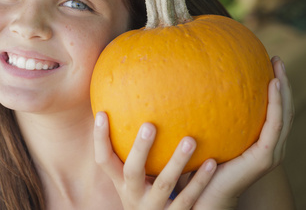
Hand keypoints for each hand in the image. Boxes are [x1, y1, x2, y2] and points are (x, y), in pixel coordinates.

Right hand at [94, 114, 216, 208]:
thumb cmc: (147, 195)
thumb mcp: (134, 181)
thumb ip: (134, 155)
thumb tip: (128, 111)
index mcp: (121, 183)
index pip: (104, 160)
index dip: (100, 139)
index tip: (102, 114)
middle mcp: (133, 196)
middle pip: (132, 171)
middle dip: (139, 148)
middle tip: (149, 125)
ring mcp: (153, 209)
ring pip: (164, 185)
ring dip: (176, 161)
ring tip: (190, 140)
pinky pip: (188, 199)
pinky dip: (199, 181)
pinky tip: (211, 162)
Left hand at [188, 56, 294, 208]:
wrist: (201, 194)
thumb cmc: (199, 166)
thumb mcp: (206, 137)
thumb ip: (205, 118)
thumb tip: (185, 91)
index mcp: (258, 143)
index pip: (271, 113)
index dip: (273, 91)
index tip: (266, 66)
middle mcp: (269, 146)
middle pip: (282, 110)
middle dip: (282, 84)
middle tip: (275, 60)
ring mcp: (270, 153)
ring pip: (282, 115)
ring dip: (283, 89)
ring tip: (277, 65)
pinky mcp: (265, 157)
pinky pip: (274, 126)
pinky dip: (276, 105)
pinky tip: (272, 85)